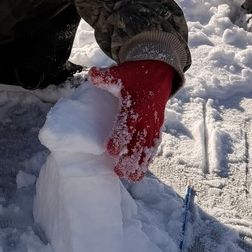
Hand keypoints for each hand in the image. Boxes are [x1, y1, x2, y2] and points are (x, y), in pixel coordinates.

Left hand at [89, 59, 173, 181]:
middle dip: (130, 158)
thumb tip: (92, 74)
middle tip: (120, 172)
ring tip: (132, 178)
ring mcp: (154, 123)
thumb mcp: (121, 73)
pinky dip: (149, 158)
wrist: (159, 73)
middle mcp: (147, 117)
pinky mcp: (157, 127)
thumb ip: (106, 77)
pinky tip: (142, 171)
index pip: (127, 124)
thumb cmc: (136, 75)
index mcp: (136, 105)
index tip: (110, 150)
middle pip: (138, 141)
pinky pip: (154, 145)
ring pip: (147, 147)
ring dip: (140, 163)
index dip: (119, 137)